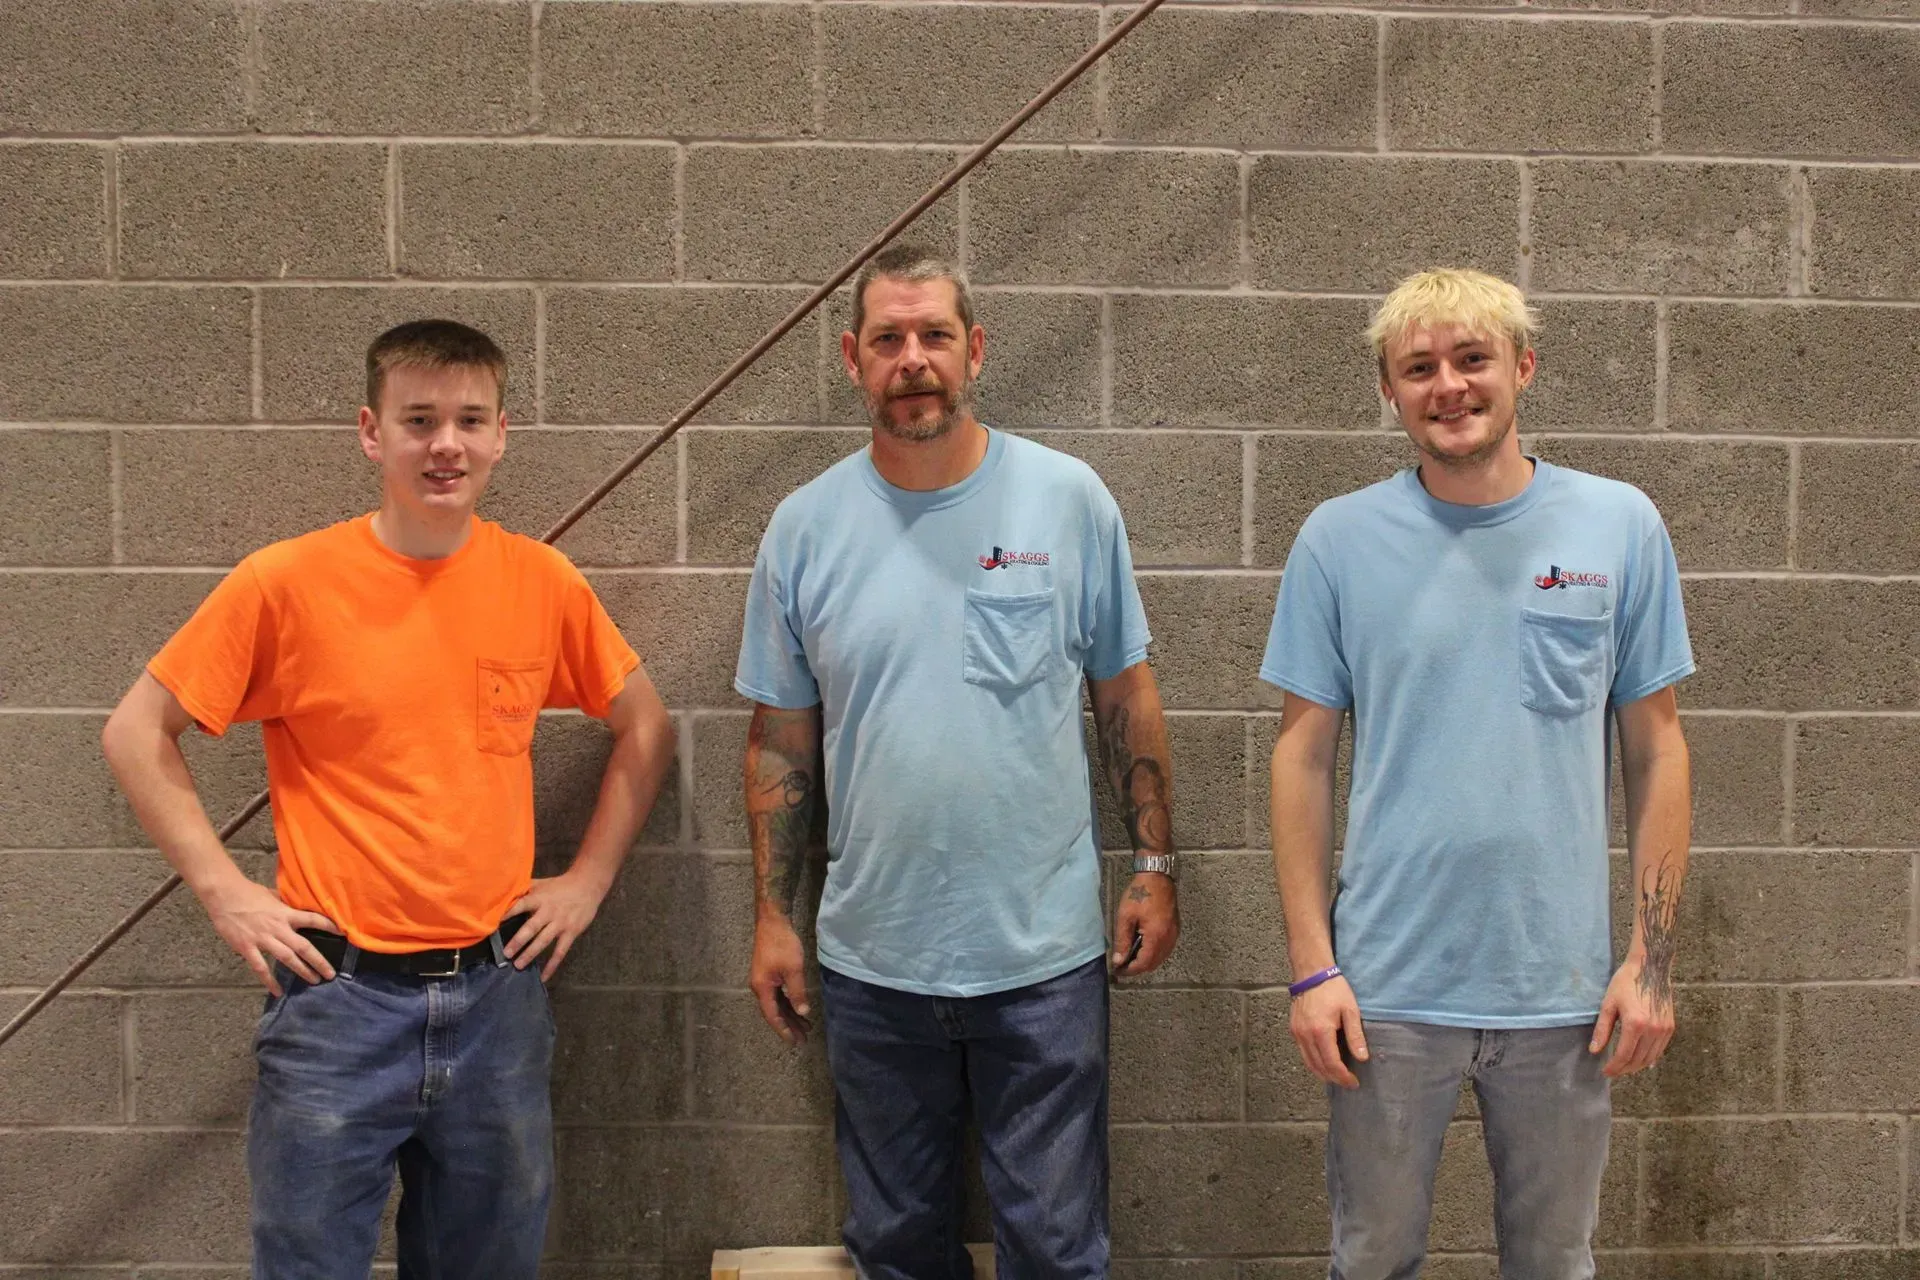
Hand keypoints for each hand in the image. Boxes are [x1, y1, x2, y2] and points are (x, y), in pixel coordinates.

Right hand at [201, 877, 338, 996]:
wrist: (224, 895)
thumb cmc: (249, 893)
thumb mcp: (273, 895)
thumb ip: (286, 904)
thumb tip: (299, 905)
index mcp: (285, 913)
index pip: (313, 919)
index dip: (329, 926)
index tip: (343, 934)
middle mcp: (278, 928)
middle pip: (303, 946)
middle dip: (319, 961)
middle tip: (331, 974)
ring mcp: (263, 939)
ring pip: (287, 958)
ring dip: (302, 971)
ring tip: (314, 981)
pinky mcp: (247, 948)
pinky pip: (260, 968)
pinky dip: (269, 981)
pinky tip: (278, 991)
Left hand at [505, 869, 608, 980]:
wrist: (587, 886)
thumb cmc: (560, 885)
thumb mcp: (542, 883)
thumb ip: (525, 890)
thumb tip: (503, 895)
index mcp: (539, 898)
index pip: (521, 905)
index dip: (508, 913)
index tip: (494, 924)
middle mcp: (549, 911)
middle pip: (532, 927)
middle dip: (518, 941)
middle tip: (506, 954)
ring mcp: (560, 923)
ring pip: (544, 941)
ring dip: (530, 954)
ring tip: (518, 965)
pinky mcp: (571, 932)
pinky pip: (560, 951)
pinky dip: (552, 965)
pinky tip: (544, 976)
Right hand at [750, 915, 812, 1045]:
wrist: (772, 921)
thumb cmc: (782, 944)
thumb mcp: (794, 969)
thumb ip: (797, 992)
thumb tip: (803, 1012)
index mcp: (762, 988)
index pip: (772, 1016)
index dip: (783, 1030)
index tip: (794, 1042)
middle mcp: (760, 987)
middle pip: (774, 1012)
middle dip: (789, 1026)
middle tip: (803, 1040)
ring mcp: (764, 981)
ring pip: (777, 1004)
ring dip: (790, 1016)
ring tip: (805, 1028)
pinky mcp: (769, 975)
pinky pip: (778, 995)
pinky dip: (789, 1004)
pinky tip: (798, 1009)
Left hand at [1110, 873, 1178, 977]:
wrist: (1157, 876)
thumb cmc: (1140, 894)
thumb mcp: (1125, 917)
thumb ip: (1121, 940)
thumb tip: (1118, 961)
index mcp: (1156, 937)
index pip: (1143, 964)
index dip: (1130, 970)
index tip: (1118, 970)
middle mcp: (1168, 939)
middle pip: (1153, 964)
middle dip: (1137, 968)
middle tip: (1122, 965)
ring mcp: (1174, 934)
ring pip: (1160, 958)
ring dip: (1146, 961)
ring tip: (1130, 956)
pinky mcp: (1175, 929)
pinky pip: (1165, 949)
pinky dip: (1154, 953)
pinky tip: (1142, 947)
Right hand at [1290, 974, 1368, 1088]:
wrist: (1312, 974)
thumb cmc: (1334, 990)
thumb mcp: (1350, 1010)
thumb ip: (1355, 1035)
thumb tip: (1362, 1058)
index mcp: (1321, 1031)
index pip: (1332, 1064)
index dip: (1343, 1077)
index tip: (1354, 1082)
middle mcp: (1306, 1036)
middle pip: (1319, 1067)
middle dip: (1334, 1078)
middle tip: (1348, 1082)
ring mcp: (1297, 1034)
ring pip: (1309, 1063)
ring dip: (1323, 1073)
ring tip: (1337, 1076)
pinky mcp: (1294, 1030)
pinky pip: (1303, 1054)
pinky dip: (1314, 1063)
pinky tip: (1324, 1063)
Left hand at [1591, 957, 1675, 1077]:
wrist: (1650, 968)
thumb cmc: (1626, 983)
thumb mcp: (1608, 1004)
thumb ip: (1602, 1030)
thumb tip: (1594, 1051)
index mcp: (1635, 1023)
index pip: (1624, 1055)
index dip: (1614, 1067)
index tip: (1605, 1072)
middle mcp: (1652, 1029)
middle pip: (1638, 1060)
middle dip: (1624, 1069)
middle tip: (1613, 1072)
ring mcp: (1664, 1029)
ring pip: (1650, 1058)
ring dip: (1636, 1066)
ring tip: (1624, 1067)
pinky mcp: (1670, 1027)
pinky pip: (1659, 1050)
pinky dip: (1649, 1058)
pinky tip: (1639, 1060)